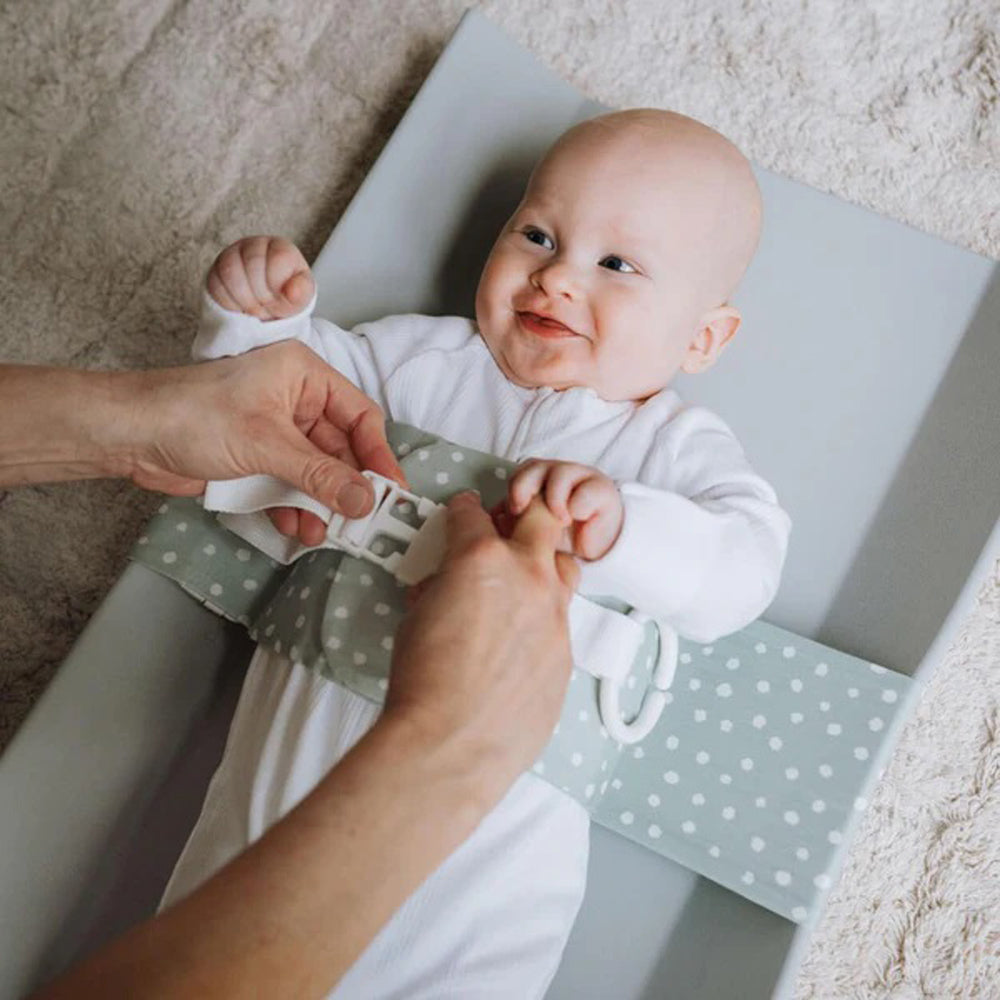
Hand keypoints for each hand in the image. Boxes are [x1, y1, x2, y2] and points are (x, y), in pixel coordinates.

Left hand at [126, 341, 405, 516]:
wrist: (130, 435)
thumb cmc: (197, 417)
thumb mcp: (267, 445)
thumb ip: (319, 475)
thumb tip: (366, 502)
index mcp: (303, 376)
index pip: (359, 415)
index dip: (378, 453)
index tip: (392, 491)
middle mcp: (295, 400)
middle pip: (340, 449)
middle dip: (347, 487)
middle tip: (362, 523)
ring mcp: (276, 431)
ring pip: (316, 472)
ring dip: (321, 504)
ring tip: (324, 533)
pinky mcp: (256, 459)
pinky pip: (290, 485)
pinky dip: (295, 507)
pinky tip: (298, 529)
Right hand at [207, 235, 315, 319]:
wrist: (266, 309)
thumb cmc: (287, 297)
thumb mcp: (302, 297)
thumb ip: (302, 293)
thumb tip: (293, 291)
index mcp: (280, 247)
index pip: (278, 259)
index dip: (279, 287)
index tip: (282, 301)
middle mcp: (254, 245)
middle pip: (253, 265)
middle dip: (262, 295)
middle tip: (268, 309)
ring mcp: (231, 255)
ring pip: (231, 273)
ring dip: (245, 300)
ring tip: (256, 310)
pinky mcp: (215, 271)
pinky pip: (216, 286)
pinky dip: (230, 303)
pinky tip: (241, 307)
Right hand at [387, 493, 578, 803]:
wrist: (452, 742)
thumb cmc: (425, 682)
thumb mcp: (417, 616)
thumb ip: (440, 587)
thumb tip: (446, 586)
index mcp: (481, 558)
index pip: (473, 513)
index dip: (463, 511)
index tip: (465, 513)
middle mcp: (526, 576)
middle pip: (543, 518)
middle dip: (524, 515)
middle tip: (507, 528)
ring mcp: (553, 613)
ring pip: (565, 566)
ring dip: (545, 564)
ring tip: (523, 581)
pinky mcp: (567, 651)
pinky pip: (561, 619)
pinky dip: (543, 618)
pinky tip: (520, 639)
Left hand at [506, 458, 623, 560]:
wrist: (595, 545)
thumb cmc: (562, 534)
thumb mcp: (532, 529)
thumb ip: (514, 521)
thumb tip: (494, 519)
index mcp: (537, 480)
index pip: (519, 473)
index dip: (512, 490)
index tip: (510, 511)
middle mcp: (556, 474)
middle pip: (533, 467)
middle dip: (523, 487)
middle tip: (522, 509)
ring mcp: (580, 478)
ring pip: (560, 474)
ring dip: (554, 498)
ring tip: (560, 519)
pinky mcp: (601, 490)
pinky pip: (587, 491)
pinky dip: (578, 507)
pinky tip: (578, 519)